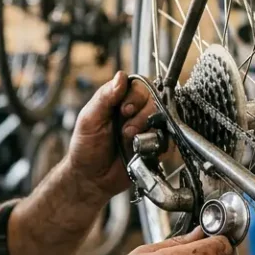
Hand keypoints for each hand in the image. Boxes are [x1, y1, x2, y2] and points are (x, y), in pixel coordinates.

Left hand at [65, 72, 157, 202]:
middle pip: (154, 101)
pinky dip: (156, 145)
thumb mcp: (89, 119)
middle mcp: (136, 112)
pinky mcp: (155, 147)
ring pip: (163, 120)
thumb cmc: (86, 148)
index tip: (124, 109)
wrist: (91, 178)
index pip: (139, 86)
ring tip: (130, 142)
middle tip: (126, 130)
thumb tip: (120, 76)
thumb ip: (105, 97)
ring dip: (147, 131)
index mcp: (119, 101)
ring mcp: (147, 129)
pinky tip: (141, 151)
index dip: (135, 96)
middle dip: (140, 116)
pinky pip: (168, 140)